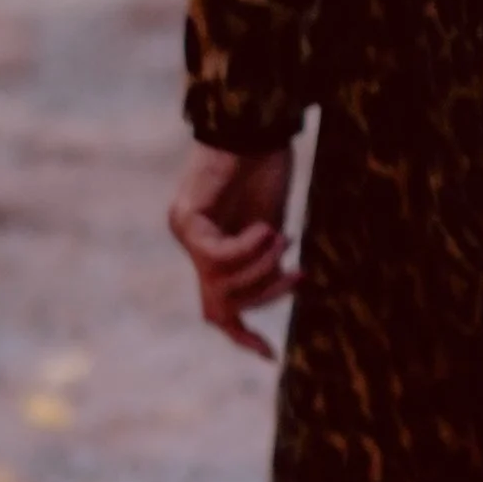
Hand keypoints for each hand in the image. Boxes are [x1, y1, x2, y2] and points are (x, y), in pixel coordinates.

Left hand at [169, 140, 297, 357]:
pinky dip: (247, 248)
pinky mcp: (185, 220)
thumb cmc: (269, 169)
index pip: (219, 309)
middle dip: (264, 296)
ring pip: (221, 285)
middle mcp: (194, 245)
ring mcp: (185, 233)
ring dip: (260, 271)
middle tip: (298, 274)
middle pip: (221, 305)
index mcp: (216, 250)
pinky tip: (265, 227)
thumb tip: (274, 292)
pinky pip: (216, 257)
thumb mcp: (272, 229)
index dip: (241, 335)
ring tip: (282, 239)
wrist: (257, 126)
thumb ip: (266, 264)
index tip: (270, 355)